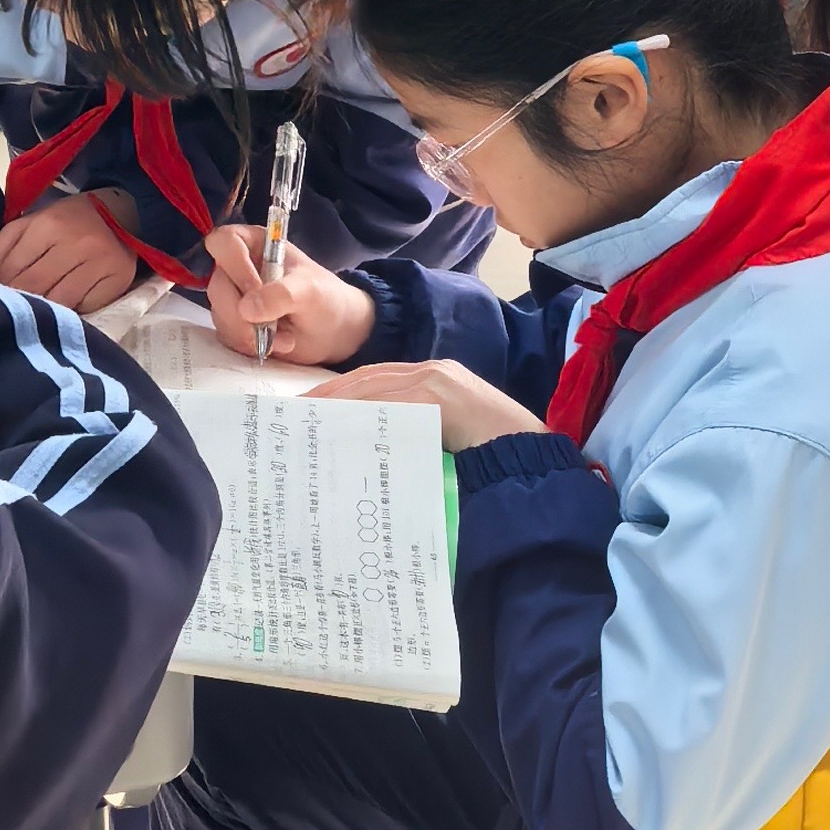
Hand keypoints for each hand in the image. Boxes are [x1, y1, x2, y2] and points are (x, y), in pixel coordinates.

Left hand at [0, 188, 139, 310]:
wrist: (120, 212)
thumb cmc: (67, 221)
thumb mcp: (32, 223)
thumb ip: (5, 247)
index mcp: (46, 225)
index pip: (12, 268)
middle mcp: (73, 243)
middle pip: (34, 286)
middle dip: (18, 301)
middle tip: (10, 312)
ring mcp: (98, 262)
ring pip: (59, 301)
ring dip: (43, 311)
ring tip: (35, 315)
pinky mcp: (117, 278)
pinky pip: (85, 306)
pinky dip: (71, 312)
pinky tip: (65, 311)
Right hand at [203, 220, 374, 368]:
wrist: (333, 332)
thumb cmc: (325, 299)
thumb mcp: (310, 291)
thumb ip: (281, 295)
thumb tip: (246, 308)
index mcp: (255, 245)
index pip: (224, 242)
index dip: (235, 266)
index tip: (256, 288)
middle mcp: (238, 268)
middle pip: (217, 285)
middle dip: (242, 312)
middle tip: (272, 325)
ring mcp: (234, 297)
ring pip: (220, 314)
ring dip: (249, 333)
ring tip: (283, 337)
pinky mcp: (234, 324)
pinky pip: (226, 335)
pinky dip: (249, 344)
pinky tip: (274, 344)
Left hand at [310, 355, 548, 450]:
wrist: (532, 458)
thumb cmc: (492, 457)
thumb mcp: (443, 440)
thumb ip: (412, 434)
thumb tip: (368, 451)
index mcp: (436, 379)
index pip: (377, 380)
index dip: (342, 392)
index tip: (312, 408)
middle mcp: (435, 371)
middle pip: (368, 378)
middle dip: (330, 395)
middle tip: (297, 413)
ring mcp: (438, 379)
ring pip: (375, 387)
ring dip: (338, 403)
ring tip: (308, 419)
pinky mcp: (441, 395)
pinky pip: (392, 403)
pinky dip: (363, 412)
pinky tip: (339, 425)